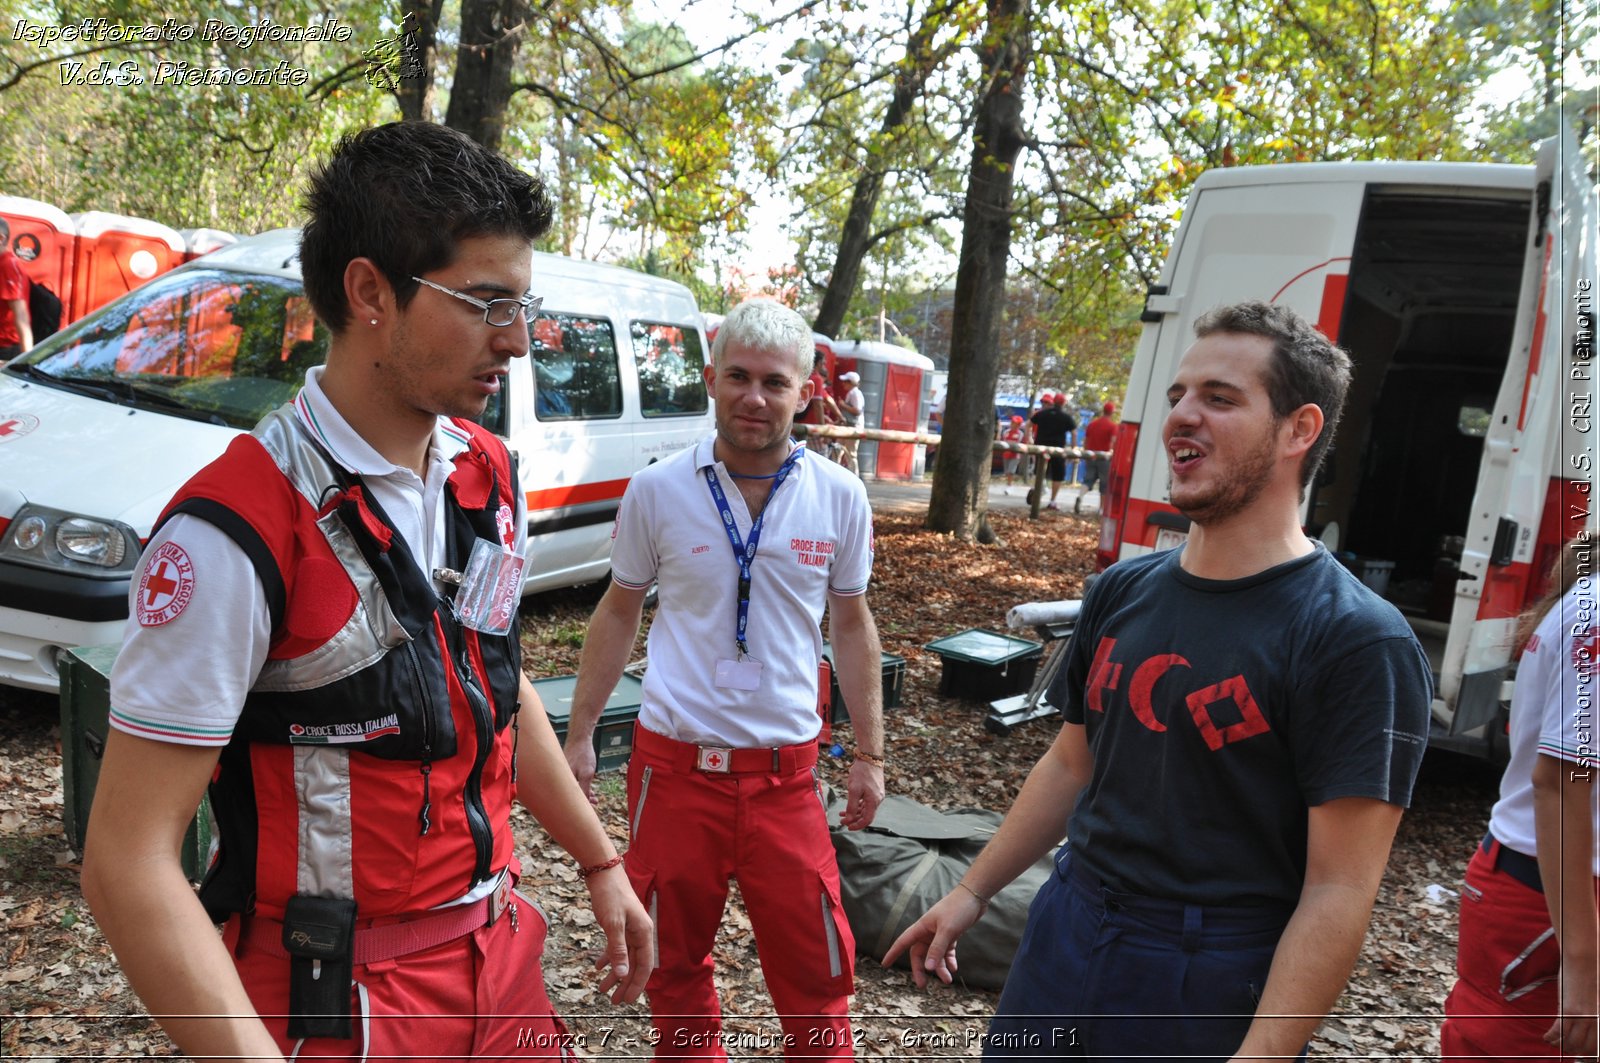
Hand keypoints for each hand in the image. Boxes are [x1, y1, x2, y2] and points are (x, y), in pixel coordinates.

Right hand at [564, 740, 597, 804]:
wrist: (579, 737)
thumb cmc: (583, 754)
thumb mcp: (587, 773)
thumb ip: (585, 788)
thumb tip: (585, 802)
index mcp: (563, 781)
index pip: (571, 798)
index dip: (581, 805)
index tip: (590, 809)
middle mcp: (560, 778)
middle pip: (571, 794)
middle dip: (584, 799)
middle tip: (595, 802)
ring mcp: (563, 774)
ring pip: (573, 787)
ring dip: (584, 792)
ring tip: (595, 796)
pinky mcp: (566, 770)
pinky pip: (572, 781)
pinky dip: (580, 784)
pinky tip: (588, 786)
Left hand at [585, 863, 654, 1004]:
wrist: (603, 872)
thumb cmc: (611, 896)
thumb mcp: (613, 924)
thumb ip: (618, 949)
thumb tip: (622, 973)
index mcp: (644, 933)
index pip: (644, 965)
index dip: (637, 984)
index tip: (628, 1000)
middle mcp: (640, 932)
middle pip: (634, 964)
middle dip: (624, 983)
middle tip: (614, 1001)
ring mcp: (630, 929)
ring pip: (624, 957)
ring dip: (614, 973)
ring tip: (602, 989)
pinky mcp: (619, 924)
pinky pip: (616, 946)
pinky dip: (608, 957)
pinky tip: (598, 967)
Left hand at [840, 759, 883, 830]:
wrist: (869, 757)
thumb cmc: (862, 772)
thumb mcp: (854, 790)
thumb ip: (851, 806)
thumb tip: (848, 819)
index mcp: (874, 801)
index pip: (867, 820)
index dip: (857, 825)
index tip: (847, 827)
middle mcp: (877, 800)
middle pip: (866, 815)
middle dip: (854, 819)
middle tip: (843, 821)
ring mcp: (877, 795)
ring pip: (865, 808)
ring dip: (855, 812)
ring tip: (842, 814)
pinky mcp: (874, 790)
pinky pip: (866, 802)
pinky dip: (858, 805)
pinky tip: (849, 805)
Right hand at [881, 887, 983, 987]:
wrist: (975, 897)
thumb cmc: (958, 909)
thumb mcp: (947, 931)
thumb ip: (937, 949)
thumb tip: (928, 968)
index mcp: (922, 927)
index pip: (903, 942)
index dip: (893, 953)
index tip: (884, 965)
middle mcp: (928, 932)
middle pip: (919, 954)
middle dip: (921, 969)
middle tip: (923, 985)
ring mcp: (939, 934)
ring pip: (935, 956)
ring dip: (940, 968)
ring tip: (947, 980)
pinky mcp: (951, 935)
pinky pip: (946, 952)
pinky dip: (949, 961)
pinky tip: (954, 968)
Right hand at [1543, 955, 1597, 1057]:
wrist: (1584, 960)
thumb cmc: (1592, 976)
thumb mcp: (1597, 1000)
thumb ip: (1593, 1014)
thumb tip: (1587, 1026)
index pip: (1597, 1046)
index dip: (1589, 1054)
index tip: (1583, 1055)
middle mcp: (1595, 1021)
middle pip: (1586, 1048)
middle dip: (1577, 1052)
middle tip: (1569, 1049)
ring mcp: (1581, 1017)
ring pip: (1572, 1043)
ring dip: (1563, 1046)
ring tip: (1556, 1043)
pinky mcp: (1567, 1011)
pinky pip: (1558, 1032)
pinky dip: (1552, 1038)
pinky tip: (1547, 1038)